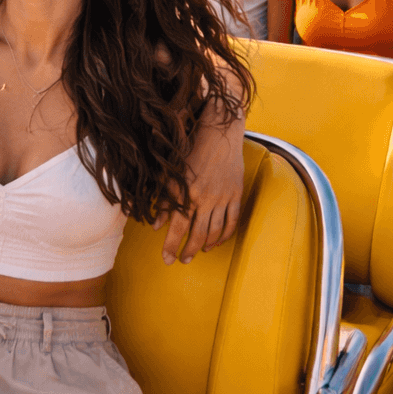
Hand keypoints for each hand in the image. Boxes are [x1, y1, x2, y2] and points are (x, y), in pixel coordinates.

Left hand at [154, 120, 243, 264]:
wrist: (220, 132)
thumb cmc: (192, 150)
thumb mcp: (172, 173)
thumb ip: (165, 200)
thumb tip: (157, 225)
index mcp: (187, 192)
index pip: (177, 226)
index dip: (171, 245)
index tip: (166, 259)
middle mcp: (205, 197)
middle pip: (197, 234)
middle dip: (188, 250)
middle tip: (182, 261)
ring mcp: (223, 197)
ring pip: (215, 231)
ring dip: (206, 246)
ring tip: (198, 253)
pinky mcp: (236, 194)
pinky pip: (232, 221)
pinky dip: (225, 235)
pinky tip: (217, 242)